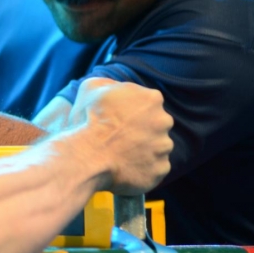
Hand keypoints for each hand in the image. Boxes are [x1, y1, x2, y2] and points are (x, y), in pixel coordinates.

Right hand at [71, 78, 173, 194]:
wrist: (89, 155)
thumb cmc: (89, 120)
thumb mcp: (90, 88)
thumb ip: (108, 83)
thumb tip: (113, 87)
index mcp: (151, 98)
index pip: (147, 102)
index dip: (131, 110)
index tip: (118, 118)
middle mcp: (164, 121)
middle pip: (156, 124)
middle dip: (142, 129)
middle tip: (120, 137)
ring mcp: (164, 146)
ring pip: (157, 147)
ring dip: (144, 150)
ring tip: (121, 154)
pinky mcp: (161, 169)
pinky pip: (155, 168)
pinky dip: (144, 169)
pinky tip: (126, 167)